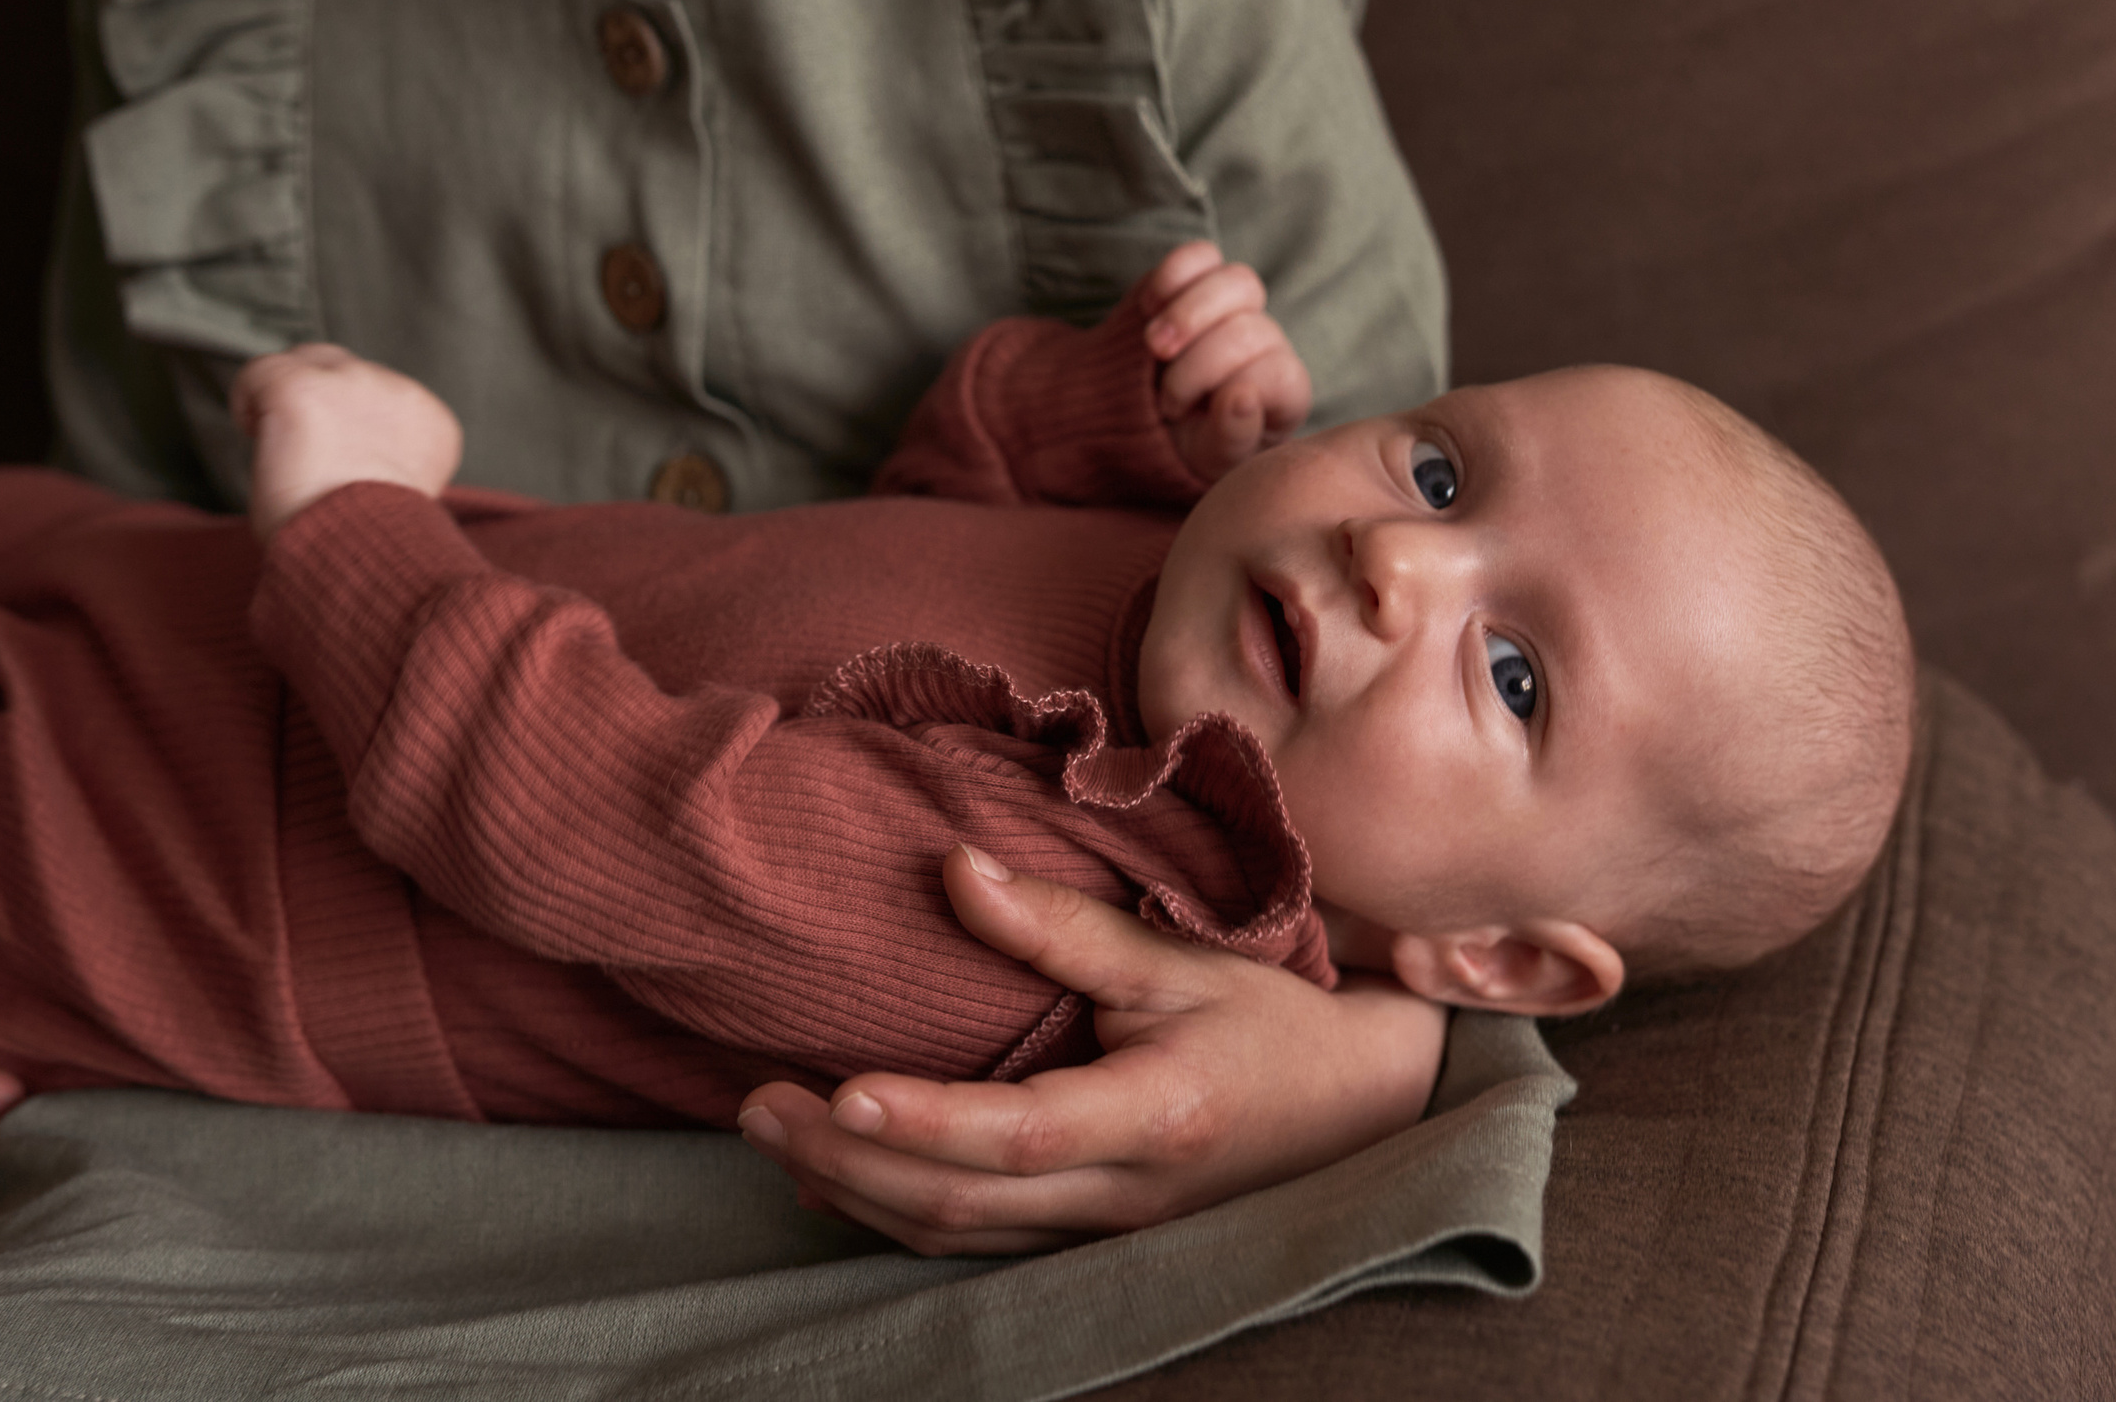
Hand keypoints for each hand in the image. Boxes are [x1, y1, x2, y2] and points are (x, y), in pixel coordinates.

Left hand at [232, 344, 463, 539]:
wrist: (359, 553)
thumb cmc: (369, 542)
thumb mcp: (399, 493)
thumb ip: (385, 457)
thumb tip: (347, 450)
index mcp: (431, 424)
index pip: (381, 397)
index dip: (348, 424)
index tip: (335, 461)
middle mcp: (398, 393)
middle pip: (344, 368)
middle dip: (318, 399)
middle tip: (302, 449)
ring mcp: (351, 383)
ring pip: (304, 362)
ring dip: (288, 400)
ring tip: (283, 450)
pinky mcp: (302, 385)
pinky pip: (258, 372)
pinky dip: (247, 401)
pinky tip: (256, 435)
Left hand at [734, 846, 1446, 1255]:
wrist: (1359, 1106)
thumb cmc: (1270, 1018)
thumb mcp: (1179, 957)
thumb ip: (1062, 926)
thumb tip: (953, 869)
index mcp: (1157, 1114)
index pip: (1020, 1132)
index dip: (923, 1121)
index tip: (835, 1085)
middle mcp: (1127, 1196)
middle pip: (963, 1201)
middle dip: (846, 1158)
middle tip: (756, 1106)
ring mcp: (1110, 1235)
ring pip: (959, 1238)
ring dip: (856, 1191)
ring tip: (772, 1134)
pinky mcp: (1094, 1244)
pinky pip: (979, 1247)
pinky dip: (899, 1215)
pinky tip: (837, 1179)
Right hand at [1134, 242, 1311, 481]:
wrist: (1141, 417)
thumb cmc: (1187, 448)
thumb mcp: (1207, 460)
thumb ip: (1230, 438)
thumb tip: (1241, 396)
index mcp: (1285, 393)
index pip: (1278, 373)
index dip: (1229, 389)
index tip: (1182, 416)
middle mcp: (1269, 344)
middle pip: (1252, 329)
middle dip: (1200, 362)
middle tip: (1164, 398)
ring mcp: (1238, 307)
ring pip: (1237, 282)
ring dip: (1188, 314)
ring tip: (1152, 346)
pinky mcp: (1202, 279)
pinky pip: (1201, 256)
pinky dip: (1172, 276)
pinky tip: (1148, 308)